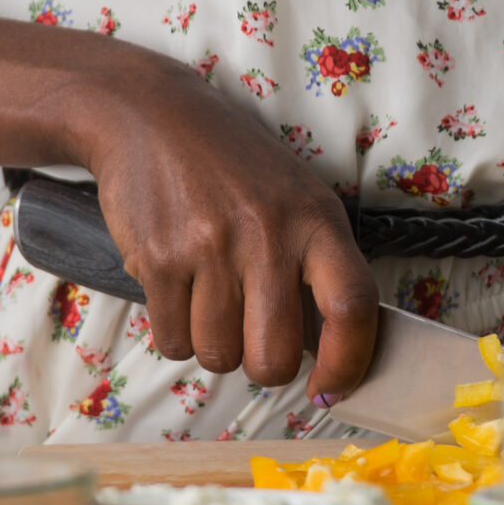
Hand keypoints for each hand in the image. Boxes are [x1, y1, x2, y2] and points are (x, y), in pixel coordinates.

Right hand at [68, 55, 377, 400]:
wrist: (151, 116)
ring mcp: (210, 247)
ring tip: (210, 297)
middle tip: (254, 340)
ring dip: (214, 345)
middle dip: (264, 366)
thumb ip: (315, 262)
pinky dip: (176, 332)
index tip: (332, 388)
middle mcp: (268, 232)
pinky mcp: (159, 259)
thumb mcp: (293, 195)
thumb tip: (328, 352)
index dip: (349, 362)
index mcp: (314, 217)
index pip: (352, 306)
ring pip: (219, 356)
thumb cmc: (231, 165)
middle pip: (276, 357)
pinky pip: (173, 342)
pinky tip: (179, 290)